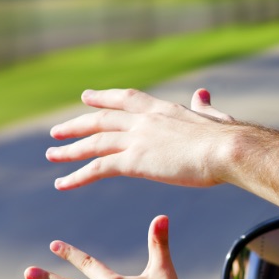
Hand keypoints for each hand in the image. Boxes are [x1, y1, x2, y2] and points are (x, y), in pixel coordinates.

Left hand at [46, 88, 232, 190]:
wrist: (226, 150)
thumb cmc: (227, 139)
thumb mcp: (213, 118)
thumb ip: (204, 108)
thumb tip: (204, 94)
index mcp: (162, 109)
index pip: (125, 99)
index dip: (103, 98)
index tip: (86, 98)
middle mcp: (144, 120)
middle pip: (101, 120)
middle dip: (77, 125)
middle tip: (57, 131)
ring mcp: (137, 139)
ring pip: (94, 143)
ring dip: (70, 149)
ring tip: (51, 155)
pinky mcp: (135, 161)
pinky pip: (98, 168)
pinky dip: (77, 175)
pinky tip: (62, 183)